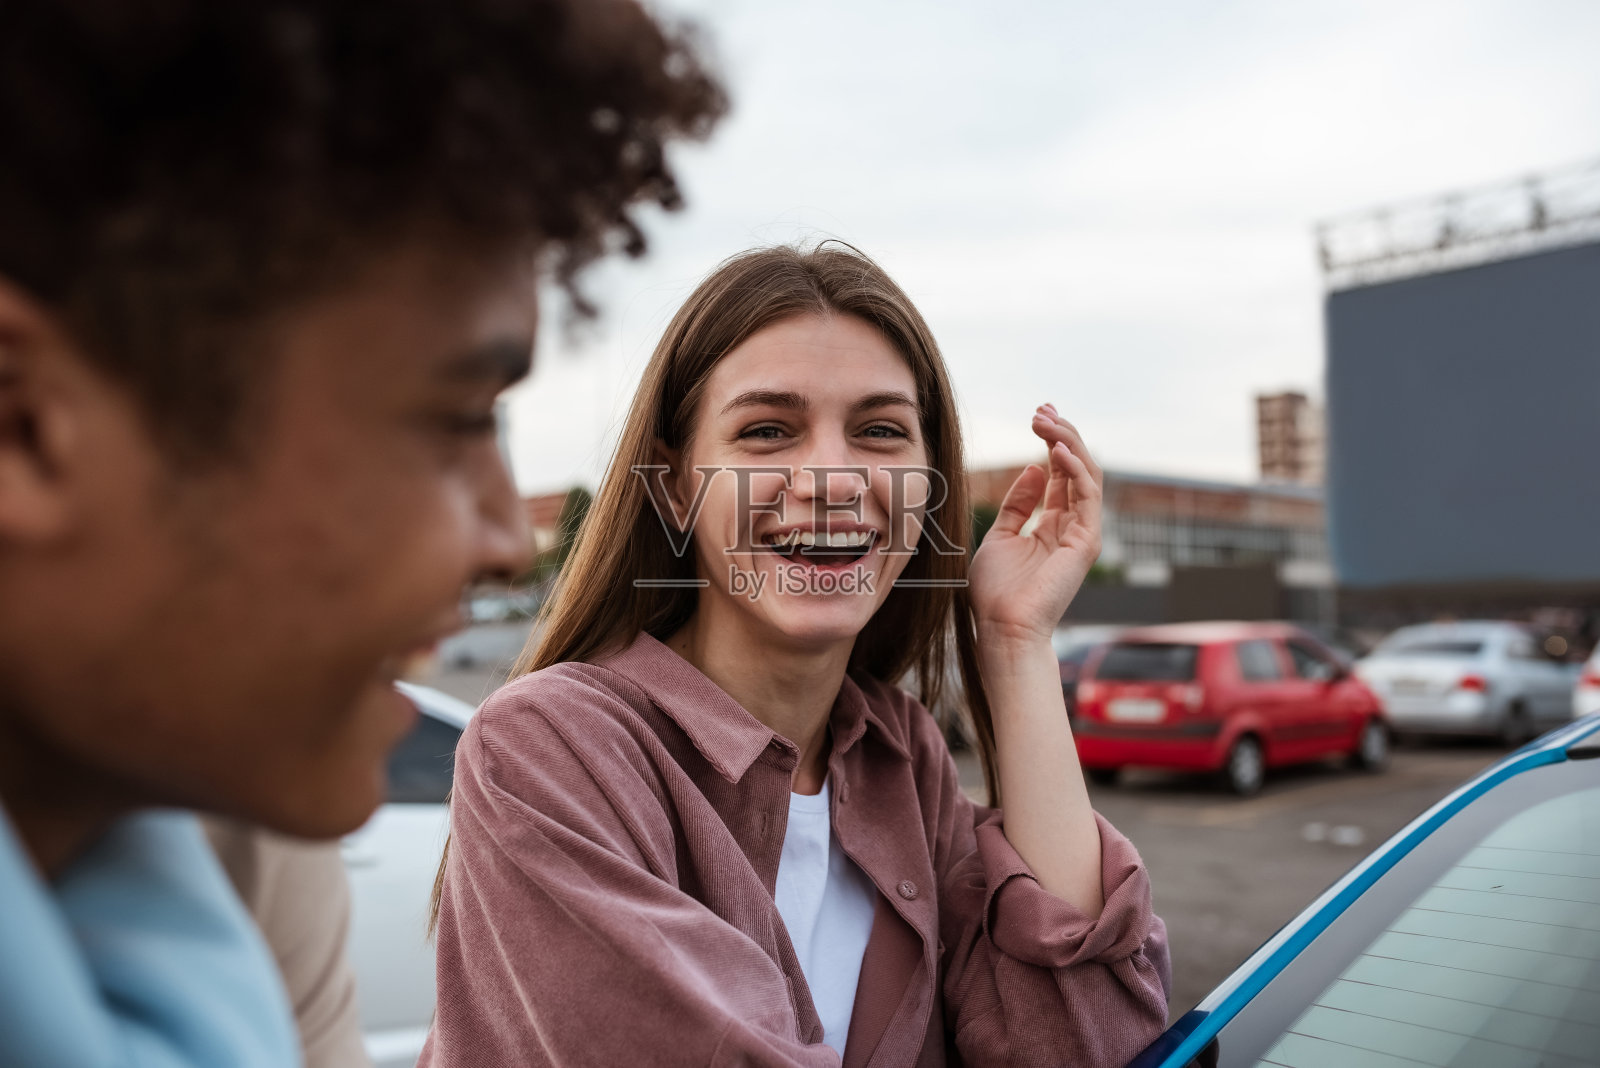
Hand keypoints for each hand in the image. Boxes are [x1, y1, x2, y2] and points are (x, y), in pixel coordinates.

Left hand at [968, 404, 1102, 645]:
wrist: (1001, 628)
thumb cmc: (996, 592)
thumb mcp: (1000, 536)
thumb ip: (1018, 504)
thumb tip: (1034, 469)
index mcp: (1053, 524)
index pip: (1060, 473)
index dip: (1051, 441)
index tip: (1035, 415)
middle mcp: (1072, 525)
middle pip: (1076, 468)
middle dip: (1061, 434)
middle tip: (1042, 408)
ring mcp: (1082, 533)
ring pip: (1087, 475)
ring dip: (1067, 443)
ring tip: (1045, 421)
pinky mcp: (1086, 542)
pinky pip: (1087, 496)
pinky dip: (1074, 469)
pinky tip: (1054, 450)